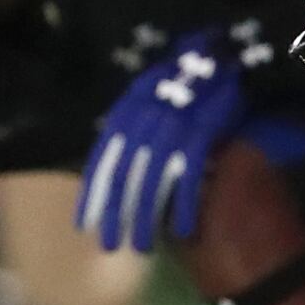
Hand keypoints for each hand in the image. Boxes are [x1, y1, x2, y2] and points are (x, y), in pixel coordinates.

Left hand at [77, 29, 256, 252]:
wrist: (220, 56)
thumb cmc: (183, 84)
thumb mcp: (149, 100)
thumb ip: (132, 132)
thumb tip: (117, 174)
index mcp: (126, 112)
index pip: (102, 161)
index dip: (92, 195)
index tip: (85, 226)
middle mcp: (143, 119)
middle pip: (123, 177)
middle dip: (115, 215)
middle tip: (112, 247)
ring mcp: (172, 125)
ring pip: (151, 182)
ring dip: (145, 219)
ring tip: (142, 247)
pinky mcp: (202, 130)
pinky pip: (188, 176)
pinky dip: (184, 205)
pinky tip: (183, 230)